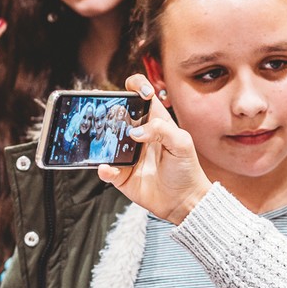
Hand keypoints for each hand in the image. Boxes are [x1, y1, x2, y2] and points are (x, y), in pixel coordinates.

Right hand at [98, 74, 211, 224]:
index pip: (141, 95)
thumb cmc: (186, 169)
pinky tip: (108, 168)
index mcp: (153, 121)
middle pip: (116, 113)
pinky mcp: (120, 175)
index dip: (137, 86)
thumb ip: (163, 130)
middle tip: (111, 115)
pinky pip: (106, 169)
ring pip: (105, 140)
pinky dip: (104, 168)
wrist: (184, 201)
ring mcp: (126, 154)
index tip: (139, 92)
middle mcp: (136, 135)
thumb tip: (135, 132)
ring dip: (101, 138)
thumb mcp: (182, 144)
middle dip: (108, 110)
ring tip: (104, 140)